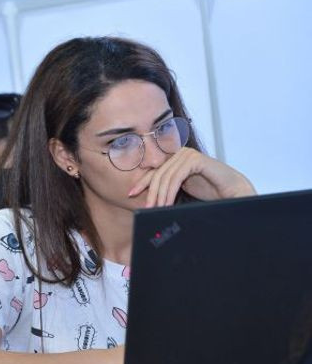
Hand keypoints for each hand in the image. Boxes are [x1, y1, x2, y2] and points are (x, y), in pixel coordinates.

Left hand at [129, 148, 255, 207]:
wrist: (234, 193)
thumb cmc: (210, 192)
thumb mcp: (182, 190)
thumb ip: (168, 189)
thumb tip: (147, 201)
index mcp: (175, 159)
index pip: (154, 171)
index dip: (141, 183)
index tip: (130, 194)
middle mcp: (179, 154)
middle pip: (157, 174)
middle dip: (150, 192)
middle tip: (144, 208)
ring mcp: (187, 154)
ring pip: (165, 176)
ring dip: (159, 195)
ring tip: (155, 209)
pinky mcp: (195, 159)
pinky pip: (176, 176)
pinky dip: (169, 191)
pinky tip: (166, 204)